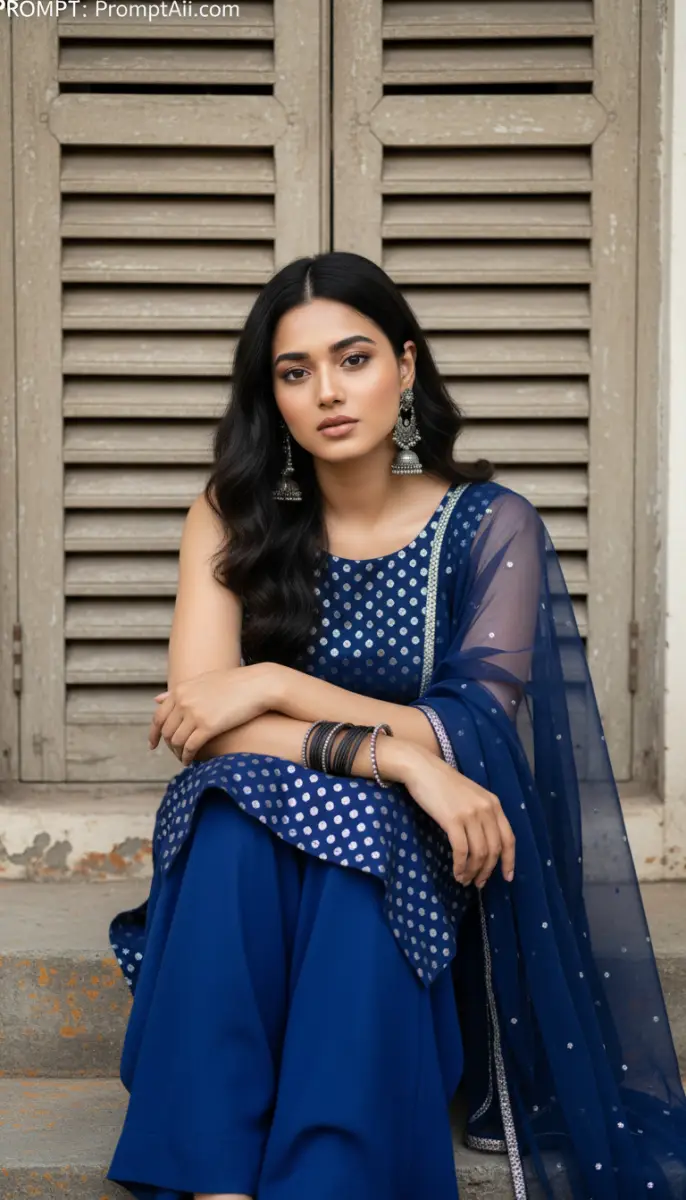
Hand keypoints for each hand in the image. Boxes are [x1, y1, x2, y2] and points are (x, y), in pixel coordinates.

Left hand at [148, 663, 275, 766]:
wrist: (258, 685)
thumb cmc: (234, 683)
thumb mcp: (203, 682)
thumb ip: (179, 692)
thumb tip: (156, 699)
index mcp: (181, 690)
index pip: (158, 716)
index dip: (153, 733)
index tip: (153, 744)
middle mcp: (184, 701)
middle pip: (167, 731)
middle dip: (169, 745)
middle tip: (175, 754)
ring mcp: (195, 714)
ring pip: (177, 741)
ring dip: (178, 753)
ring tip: (184, 758)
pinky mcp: (208, 727)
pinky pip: (190, 747)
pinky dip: (188, 757)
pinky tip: (191, 761)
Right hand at [399, 746, 514, 887]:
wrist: (422, 769)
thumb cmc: (443, 784)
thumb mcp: (471, 796)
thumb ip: (482, 814)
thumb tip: (484, 845)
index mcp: (494, 804)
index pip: (508, 838)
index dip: (509, 861)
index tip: (507, 877)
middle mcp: (486, 809)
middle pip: (494, 850)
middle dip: (487, 871)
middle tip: (478, 884)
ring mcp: (470, 814)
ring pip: (479, 853)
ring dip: (472, 871)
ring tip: (465, 880)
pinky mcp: (453, 820)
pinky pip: (462, 851)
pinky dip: (460, 866)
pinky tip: (456, 872)